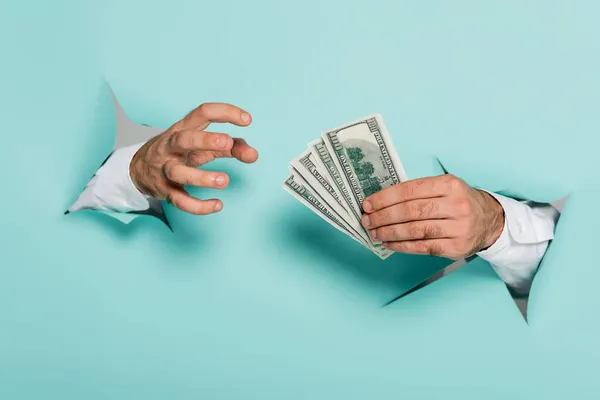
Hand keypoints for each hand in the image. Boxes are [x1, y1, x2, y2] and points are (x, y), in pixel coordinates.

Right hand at [130, 102, 258, 214]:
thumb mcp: (202, 145)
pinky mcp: (165, 191)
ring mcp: (165, 169)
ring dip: (202, 177)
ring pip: (179, 173)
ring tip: (225, 181)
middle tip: (228, 144)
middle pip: (184, 139)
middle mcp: (171, 147)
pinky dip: (198, 206)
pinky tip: (218, 205)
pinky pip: (180, 200)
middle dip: (205, 140)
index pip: (202, 113)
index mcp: (183, 128)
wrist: (138, 168)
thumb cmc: (179, 152)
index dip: (225, 113)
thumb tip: (253, 154)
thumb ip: (230, 147)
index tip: (247, 120)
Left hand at [361, 175, 503, 258]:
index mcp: (449, 184)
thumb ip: (418, 191)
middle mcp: (456, 205)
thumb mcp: (444, 186)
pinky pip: (423, 247)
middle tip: (367, 220)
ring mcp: (458, 228)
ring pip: (415, 231)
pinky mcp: (456, 247)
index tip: (368, 204)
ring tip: (374, 233)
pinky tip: (389, 243)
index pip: (409, 190)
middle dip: (383, 217)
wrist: (490, 220)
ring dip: (389, 233)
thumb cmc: (458, 201)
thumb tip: (381, 201)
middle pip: (410, 212)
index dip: (385, 198)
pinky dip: (402, 246)